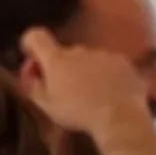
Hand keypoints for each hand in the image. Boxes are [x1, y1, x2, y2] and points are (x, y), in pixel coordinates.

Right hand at [16, 29, 153, 138]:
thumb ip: (34, 84)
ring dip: (88, 71)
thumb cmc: (78, 114)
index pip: (36, 36)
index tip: (36, 58)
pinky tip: (112, 93)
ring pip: (90, 59)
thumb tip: (32, 72)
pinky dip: (109, 75)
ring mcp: (104, 54)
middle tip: (69, 89)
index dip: (32, 44)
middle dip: (65, 67)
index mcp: (57, 59)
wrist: (119, 118)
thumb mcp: (47, 105)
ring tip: (94, 94)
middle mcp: (80, 50)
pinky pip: (111, 65)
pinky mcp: (124, 62)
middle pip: (66, 53)